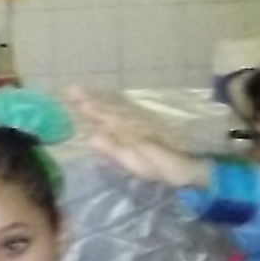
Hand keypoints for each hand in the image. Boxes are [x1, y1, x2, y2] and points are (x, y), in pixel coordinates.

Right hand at [72, 98, 206, 191]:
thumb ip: (119, 149)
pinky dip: (106, 122)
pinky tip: (100, 122)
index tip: (72, 92)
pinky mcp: (136, 145)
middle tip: (70, 89)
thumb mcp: (145, 159)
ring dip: (96, 108)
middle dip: (89, 102)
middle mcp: (130, 129)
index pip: (105, 115)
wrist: (189, 171)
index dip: (88, 105)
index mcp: (130, 131)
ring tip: (80, 99)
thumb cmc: (168, 166)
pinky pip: (118, 129)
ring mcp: (134, 135)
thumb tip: (92, 135)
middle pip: (107, 113)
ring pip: (112, 118)